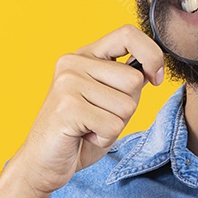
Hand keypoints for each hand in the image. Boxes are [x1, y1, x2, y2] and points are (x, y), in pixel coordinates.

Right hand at [14, 25, 164, 197]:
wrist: (42, 163)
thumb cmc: (79, 133)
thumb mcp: (109, 100)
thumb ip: (126, 82)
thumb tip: (152, 69)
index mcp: (85, 55)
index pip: (128, 34)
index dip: (151, 55)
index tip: (155, 77)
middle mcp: (73, 63)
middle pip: (134, 80)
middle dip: (127, 107)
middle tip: (100, 117)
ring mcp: (68, 84)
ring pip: (126, 105)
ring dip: (115, 125)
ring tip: (89, 127)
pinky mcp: (67, 107)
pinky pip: (112, 125)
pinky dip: (104, 138)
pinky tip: (83, 136)